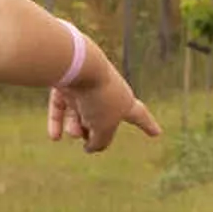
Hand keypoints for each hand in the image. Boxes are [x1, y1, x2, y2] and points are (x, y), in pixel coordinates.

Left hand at [48, 59, 162, 154]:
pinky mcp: (64, 83)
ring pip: (79, 113)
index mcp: (124, 100)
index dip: (148, 126)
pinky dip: (58, 121)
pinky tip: (55, 138)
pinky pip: (61, 106)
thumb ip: (100, 141)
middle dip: (93, 130)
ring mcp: (84, 86)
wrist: (78, 65)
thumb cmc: (98, 96)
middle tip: (88, 140)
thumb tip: (89, 146)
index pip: (139, 116)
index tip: (157, 133)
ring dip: (75, 128)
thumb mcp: (104, 127)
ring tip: (73, 132)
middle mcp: (107, 92)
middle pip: (100, 117)